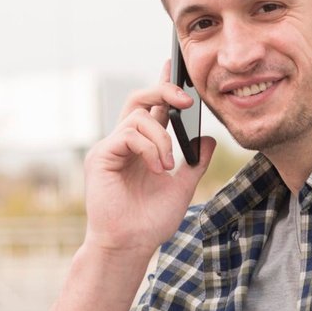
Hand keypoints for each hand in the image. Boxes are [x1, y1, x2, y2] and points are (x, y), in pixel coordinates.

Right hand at [82, 60, 216, 255]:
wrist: (130, 245)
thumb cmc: (150, 221)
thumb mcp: (182, 188)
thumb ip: (194, 163)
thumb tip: (210, 140)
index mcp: (142, 147)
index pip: (153, 109)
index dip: (163, 87)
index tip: (174, 66)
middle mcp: (124, 143)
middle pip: (139, 100)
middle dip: (164, 92)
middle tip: (187, 100)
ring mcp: (110, 148)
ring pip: (138, 118)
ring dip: (161, 139)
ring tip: (167, 166)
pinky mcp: (101, 156)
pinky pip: (128, 135)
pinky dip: (149, 147)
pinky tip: (157, 168)